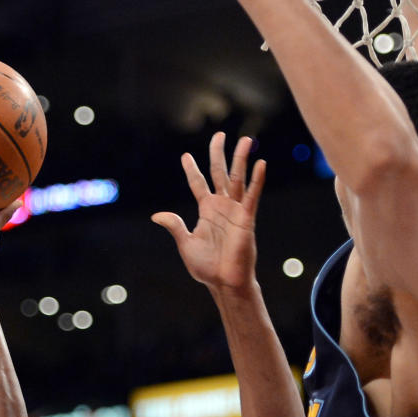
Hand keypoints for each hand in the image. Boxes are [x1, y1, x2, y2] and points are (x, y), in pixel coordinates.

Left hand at [152, 133, 264, 292]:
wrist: (224, 282)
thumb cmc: (206, 267)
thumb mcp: (186, 244)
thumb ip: (175, 226)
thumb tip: (156, 215)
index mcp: (206, 210)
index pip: (199, 184)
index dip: (192, 170)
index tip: (186, 156)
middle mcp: (221, 206)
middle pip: (219, 172)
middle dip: (219, 153)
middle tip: (219, 134)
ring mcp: (235, 210)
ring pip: (238, 178)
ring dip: (241, 158)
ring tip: (244, 139)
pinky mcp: (247, 218)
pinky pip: (252, 195)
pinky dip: (257, 180)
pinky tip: (261, 164)